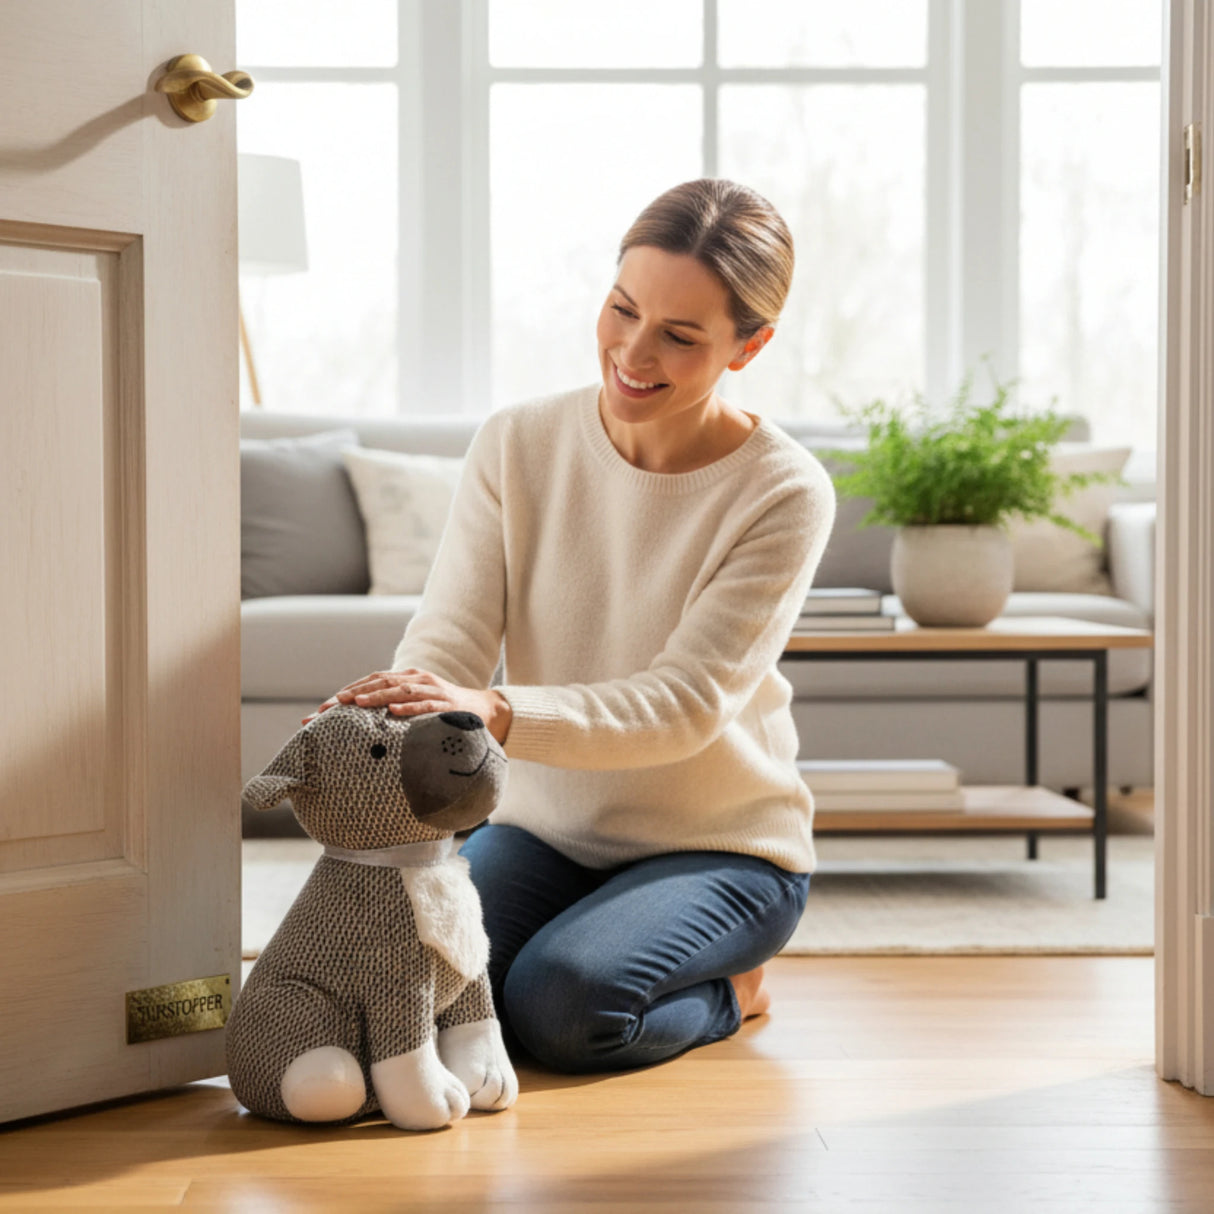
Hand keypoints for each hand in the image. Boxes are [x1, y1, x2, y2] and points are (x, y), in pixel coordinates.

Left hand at [303, 669, 510, 743]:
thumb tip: (360, 729)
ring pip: (400, 689)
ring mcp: (434, 691)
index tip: (321, 710)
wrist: (486, 711)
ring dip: (376, 695)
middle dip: (351, 695)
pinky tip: (394, 711)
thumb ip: (393, 710)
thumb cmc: (445, 712)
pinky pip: (427, 705)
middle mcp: (418, 680)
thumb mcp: (416, 707)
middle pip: (379, 682)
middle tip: (327, 709)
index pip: (370, 682)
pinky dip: (410, 707)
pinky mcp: (449, 705)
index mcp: (407, 679)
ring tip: (355, 704)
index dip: (346, 693)